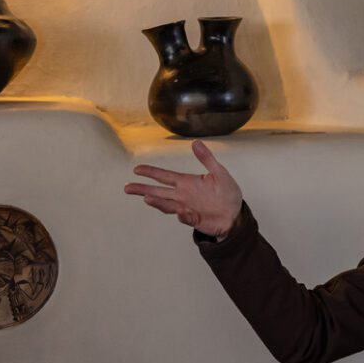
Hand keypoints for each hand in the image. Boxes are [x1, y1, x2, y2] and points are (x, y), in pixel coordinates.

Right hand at [123, 140, 242, 237]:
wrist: (236, 214)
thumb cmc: (227, 193)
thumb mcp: (219, 172)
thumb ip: (207, 159)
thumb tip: (196, 142)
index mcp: (187, 182)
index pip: (164, 176)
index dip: (151, 172)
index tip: (137, 169)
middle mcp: (183, 195)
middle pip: (158, 191)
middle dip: (143, 189)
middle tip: (128, 187)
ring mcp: (187, 208)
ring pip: (167, 205)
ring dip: (157, 202)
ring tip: (146, 198)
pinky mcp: (194, 219)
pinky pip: (186, 218)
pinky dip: (182, 215)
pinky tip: (180, 212)